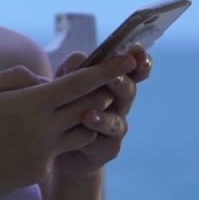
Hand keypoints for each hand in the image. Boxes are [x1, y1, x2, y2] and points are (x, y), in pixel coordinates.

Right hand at [0, 55, 137, 199]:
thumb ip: (19, 77)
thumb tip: (44, 81)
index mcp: (33, 104)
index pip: (79, 83)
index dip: (107, 69)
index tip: (128, 58)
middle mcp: (47, 127)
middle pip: (89, 105)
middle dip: (104, 92)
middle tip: (111, 83)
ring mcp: (48, 151)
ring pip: (84, 130)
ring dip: (86, 117)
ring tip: (76, 110)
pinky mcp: (44, 170)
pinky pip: (62, 149)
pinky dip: (59, 139)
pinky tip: (35, 141)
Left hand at [51, 47, 152, 180]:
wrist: (58, 149)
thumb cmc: (63, 109)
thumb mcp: (62, 85)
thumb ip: (70, 71)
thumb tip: (76, 61)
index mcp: (113, 83)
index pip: (133, 68)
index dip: (140, 60)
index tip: (138, 50)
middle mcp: (119, 103)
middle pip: (127, 90)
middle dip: (121, 83)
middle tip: (113, 77)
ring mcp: (116, 127)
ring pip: (116, 119)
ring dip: (104, 115)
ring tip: (89, 113)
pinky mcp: (109, 148)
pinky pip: (106, 140)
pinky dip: (95, 132)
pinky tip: (85, 124)